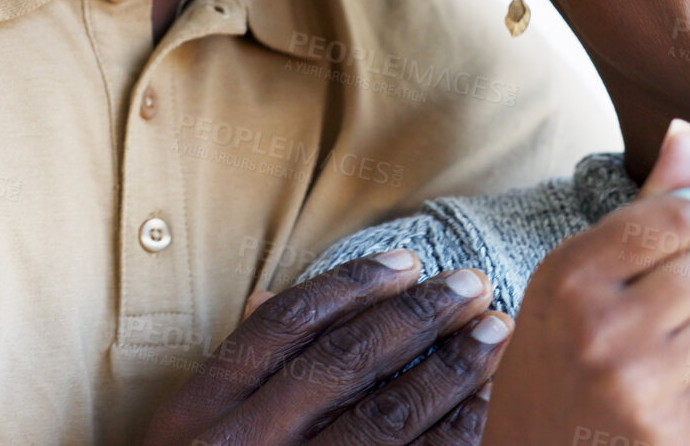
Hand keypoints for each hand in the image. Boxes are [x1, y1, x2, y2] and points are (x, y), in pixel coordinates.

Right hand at [142, 250, 513, 445]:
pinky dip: (458, 433)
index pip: (286, 325)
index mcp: (200, 413)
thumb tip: (265, 295)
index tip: (409, 261)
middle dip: (419, 315)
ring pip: (387, 415)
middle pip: (345, 360)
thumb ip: (237, 374)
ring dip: (451, 369)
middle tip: (474, 285)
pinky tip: (487, 405)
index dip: (353, 285)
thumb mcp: (194, 434)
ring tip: (495, 335)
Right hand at [482, 120, 689, 444]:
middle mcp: (600, 324)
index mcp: (571, 273)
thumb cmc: (556, 363)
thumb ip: (641, 210)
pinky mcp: (674, 436)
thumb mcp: (574, 280)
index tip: (671, 261)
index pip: (682, 215)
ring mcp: (638, 383)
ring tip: (674, 360)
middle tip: (672, 317)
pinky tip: (680, 402)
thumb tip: (688, 133)